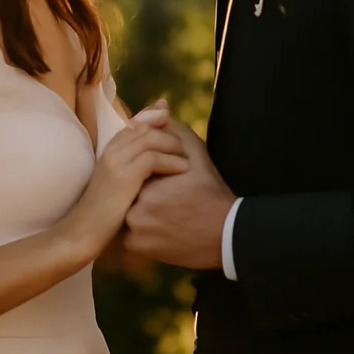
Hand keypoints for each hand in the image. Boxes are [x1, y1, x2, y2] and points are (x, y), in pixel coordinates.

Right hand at [56, 102, 188, 264]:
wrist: (84, 231)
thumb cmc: (104, 212)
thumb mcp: (121, 185)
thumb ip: (136, 167)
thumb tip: (155, 157)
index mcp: (111, 149)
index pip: (136, 122)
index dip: (155, 117)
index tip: (172, 122)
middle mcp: (113, 149)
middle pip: (146, 126)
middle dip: (170, 130)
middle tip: (188, 144)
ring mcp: (116, 160)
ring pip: (151, 137)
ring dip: (174, 145)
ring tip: (188, 157)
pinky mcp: (124, 176)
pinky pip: (153, 158)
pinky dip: (172, 161)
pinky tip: (184, 170)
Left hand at [123, 117, 235, 269]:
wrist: (227, 234)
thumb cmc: (211, 192)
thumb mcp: (196, 155)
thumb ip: (174, 130)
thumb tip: (158, 106)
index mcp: (147, 184)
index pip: (133, 172)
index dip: (148, 175)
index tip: (164, 182)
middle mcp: (136, 210)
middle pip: (128, 193)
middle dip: (140, 192)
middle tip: (165, 199)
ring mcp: (137, 233)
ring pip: (126, 213)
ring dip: (138, 211)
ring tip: (164, 212)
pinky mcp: (140, 248)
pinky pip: (130, 235)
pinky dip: (140, 231)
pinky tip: (161, 227)